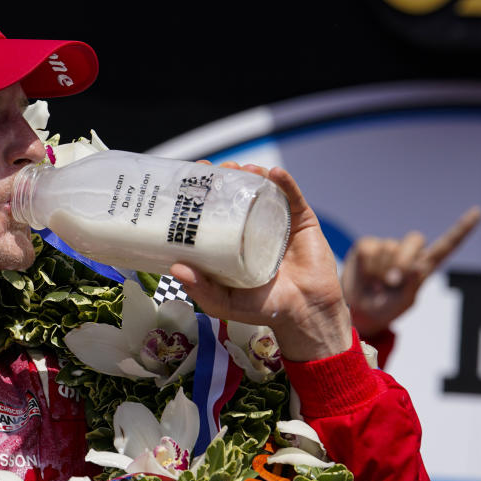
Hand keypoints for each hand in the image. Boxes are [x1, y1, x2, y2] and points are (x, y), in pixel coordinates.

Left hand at [169, 164, 351, 361]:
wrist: (304, 312)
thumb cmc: (262, 308)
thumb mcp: (224, 302)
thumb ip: (201, 288)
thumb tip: (175, 269)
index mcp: (232, 241)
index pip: (215, 211)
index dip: (204, 193)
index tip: (192, 177)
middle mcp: (253, 227)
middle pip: (238, 194)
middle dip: (228, 177)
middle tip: (217, 168)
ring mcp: (278, 222)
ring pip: (264, 190)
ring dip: (253, 173)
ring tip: (242, 168)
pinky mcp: (302, 221)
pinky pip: (293, 197)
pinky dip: (285, 182)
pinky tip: (274, 173)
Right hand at [342, 206, 480, 336]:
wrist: (360, 312)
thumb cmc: (387, 309)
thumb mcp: (404, 303)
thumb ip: (413, 286)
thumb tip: (416, 266)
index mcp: (425, 266)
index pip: (447, 244)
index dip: (462, 228)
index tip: (477, 212)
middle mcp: (408, 253)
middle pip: (415, 239)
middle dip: (403, 259)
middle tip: (393, 281)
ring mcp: (387, 247)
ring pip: (389, 247)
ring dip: (381, 270)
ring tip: (377, 285)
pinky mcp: (367, 246)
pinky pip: (369, 249)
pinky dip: (367, 266)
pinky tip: (367, 277)